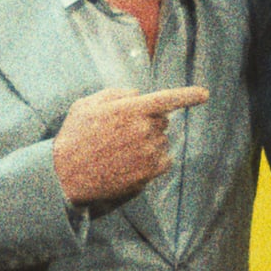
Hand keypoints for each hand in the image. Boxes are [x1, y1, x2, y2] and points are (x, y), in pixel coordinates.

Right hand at [53, 86, 208, 204]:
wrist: (65, 176)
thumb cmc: (74, 138)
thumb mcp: (86, 105)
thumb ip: (115, 94)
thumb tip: (137, 94)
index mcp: (130, 108)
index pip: (167, 98)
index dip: (188, 95)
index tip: (204, 94)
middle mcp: (144, 128)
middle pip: (162, 121)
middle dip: (148, 123)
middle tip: (121, 134)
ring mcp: (149, 151)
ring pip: (162, 141)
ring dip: (149, 143)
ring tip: (120, 152)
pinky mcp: (151, 171)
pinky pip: (165, 160)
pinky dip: (154, 161)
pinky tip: (131, 164)